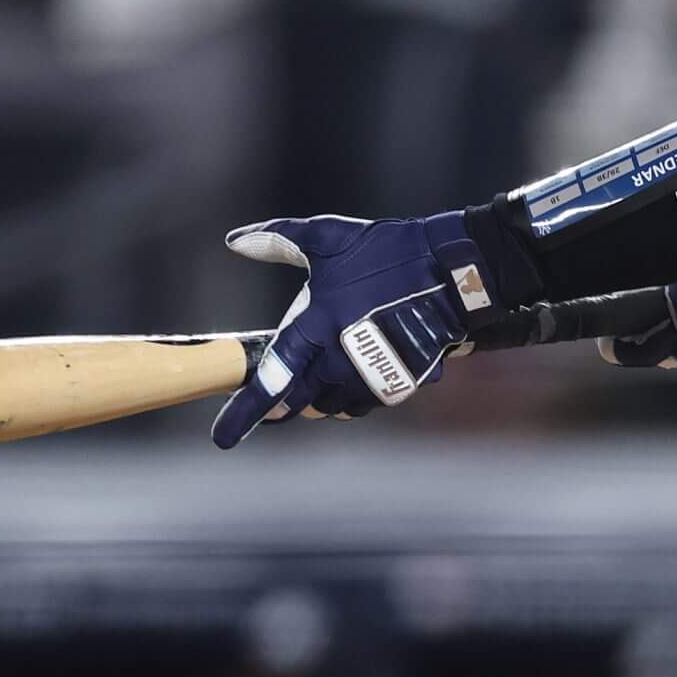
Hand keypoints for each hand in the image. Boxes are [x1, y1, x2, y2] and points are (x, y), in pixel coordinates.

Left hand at [209, 213, 496, 447]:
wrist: (453, 272)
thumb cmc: (388, 253)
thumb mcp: (329, 238)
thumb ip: (278, 241)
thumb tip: (234, 240)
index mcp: (316, 327)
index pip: (273, 380)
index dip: (245, 412)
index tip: (222, 437)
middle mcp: (340, 361)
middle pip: (299, 403)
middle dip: (281, 408)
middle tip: (272, 407)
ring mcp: (372, 377)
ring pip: (331, 406)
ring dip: (320, 397)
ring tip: (321, 376)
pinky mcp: (400, 384)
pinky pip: (363, 403)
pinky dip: (351, 395)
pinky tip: (354, 373)